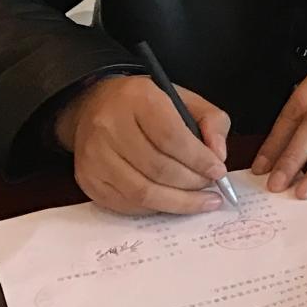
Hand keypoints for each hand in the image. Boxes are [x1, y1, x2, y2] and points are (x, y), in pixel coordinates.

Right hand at [54, 74, 230, 215]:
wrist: (94, 107)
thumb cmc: (146, 105)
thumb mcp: (185, 98)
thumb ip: (212, 121)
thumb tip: (219, 156)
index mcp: (138, 99)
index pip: (171, 137)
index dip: (198, 159)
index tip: (218, 171)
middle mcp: (110, 127)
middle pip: (158, 168)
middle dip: (192, 183)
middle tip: (211, 187)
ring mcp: (95, 156)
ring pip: (142, 192)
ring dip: (177, 201)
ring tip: (200, 200)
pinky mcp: (88, 179)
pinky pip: (127, 204)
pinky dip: (156, 207)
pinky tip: (173, 202)